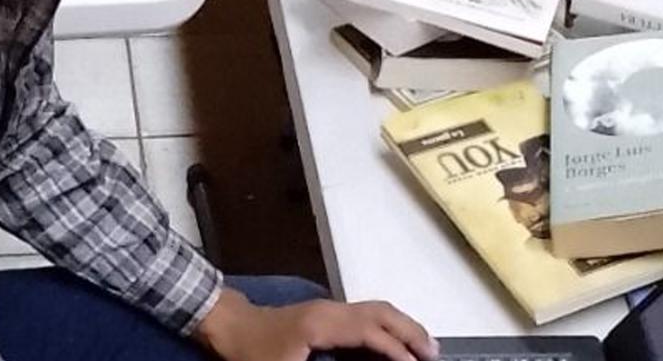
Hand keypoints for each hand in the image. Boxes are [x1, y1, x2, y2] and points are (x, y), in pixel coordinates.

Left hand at [195, 287, 439, 360]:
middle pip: (381, 313)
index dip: (395, 350)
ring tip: (424, 347)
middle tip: (434, 354)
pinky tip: (395, 341)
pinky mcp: (325, 314)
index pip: (370, 332)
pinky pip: (366, 314)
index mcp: (322, 324)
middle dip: (410, 332)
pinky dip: (387, 325)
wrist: (228, 325)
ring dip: (403, 326)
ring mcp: (328, 308)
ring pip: (376, 310)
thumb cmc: (250, 353)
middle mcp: (330, 310)